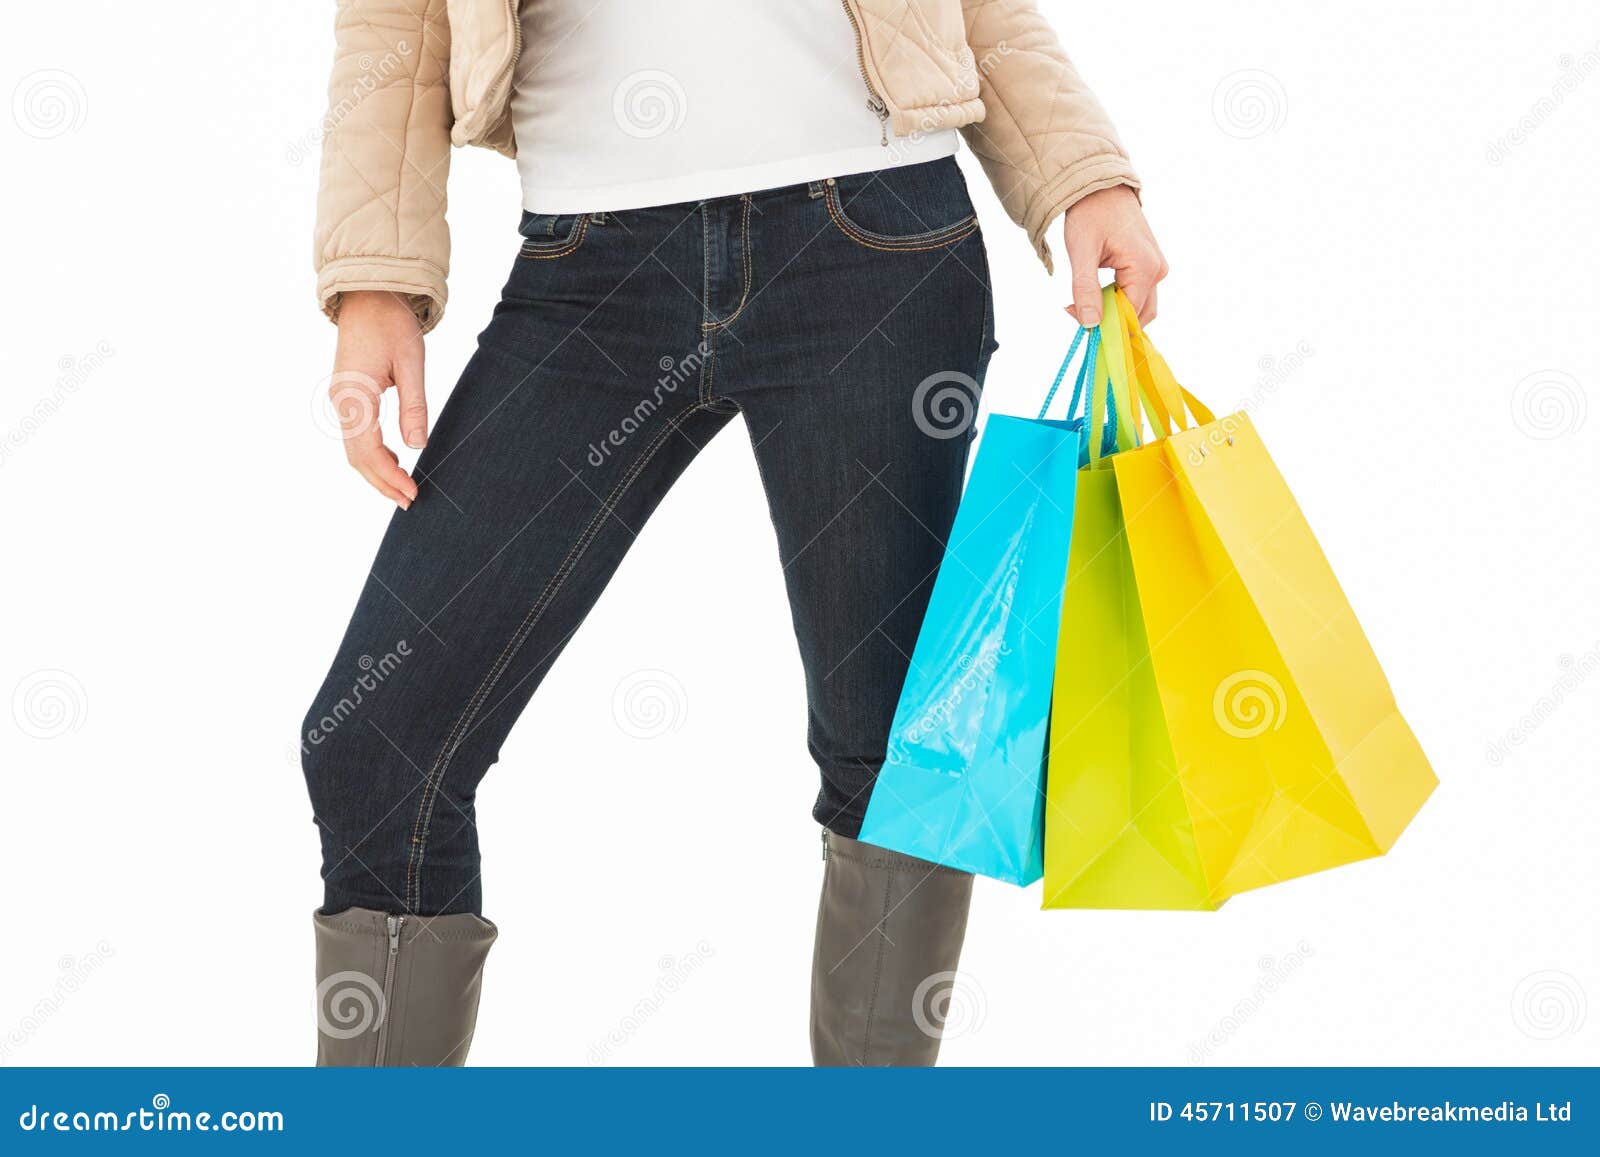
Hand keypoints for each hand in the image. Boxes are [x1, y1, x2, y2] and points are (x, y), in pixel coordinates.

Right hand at [329, 291, 425, 508]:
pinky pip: (356, 435)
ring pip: (354, 449)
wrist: (367, 296)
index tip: (412, 493)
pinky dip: (373, 454)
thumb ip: (414, 406)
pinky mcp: (347, 396)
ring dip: (377, 471)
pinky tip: (395, 460)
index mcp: (355, 395)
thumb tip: (416, 447)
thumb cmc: (390, 323)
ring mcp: (341, 399)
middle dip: (382, 482)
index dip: (390, 476)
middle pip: (357, 457)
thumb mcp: (411, 363)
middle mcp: (342, 401)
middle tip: (409, 502)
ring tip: (402, 489)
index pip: (369, 450)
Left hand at [1062, 185, 1167, 327]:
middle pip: (1139, 315)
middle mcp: (1157, 270)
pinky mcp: (1149, 265)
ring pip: (1138, 306)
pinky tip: (1095, 292)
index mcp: (1145, 267)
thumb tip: (1090, 325)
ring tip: (1083, 300)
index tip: (1075, 316)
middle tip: (1078, 311)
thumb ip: (1086, 290)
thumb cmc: (1091, 213)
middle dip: (1110, 321)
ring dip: (1113, 311)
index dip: (1104, 323)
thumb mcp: (1082, 252)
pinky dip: (1117, 299)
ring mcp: (1156, 267)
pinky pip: (1136, 293)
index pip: (1129, 314)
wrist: (1101, 186)